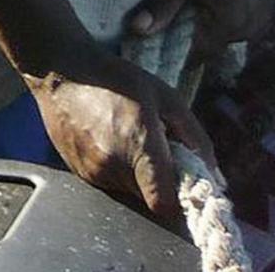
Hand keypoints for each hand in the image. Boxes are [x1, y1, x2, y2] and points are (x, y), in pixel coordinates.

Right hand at [27, 56, 211, 228]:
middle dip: (161, 182)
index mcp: (138, 144)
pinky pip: (110, 184)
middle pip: (150, 197)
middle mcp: (113, 164)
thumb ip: (195, 138)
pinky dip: (118, 171)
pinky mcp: (78, 172)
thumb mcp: (166, 97)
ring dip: (138, 176)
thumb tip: (215, 175)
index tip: (185, 186)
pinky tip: (111, 142)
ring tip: (130, 141)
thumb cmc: (115, 78)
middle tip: (158, 151)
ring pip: (130, 192)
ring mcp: (92, 171)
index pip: (164, 202)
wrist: (60, 71)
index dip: (179, 200)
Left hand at [128, 0, 274, 60]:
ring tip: (182, 0)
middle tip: (160, 14)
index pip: (193, 56)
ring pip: (221, 34)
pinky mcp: (265, 8)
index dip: (168, 49)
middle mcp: (249, 30)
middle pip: (207, 46)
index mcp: (230, 24)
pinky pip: (235, 23)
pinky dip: (217, 15)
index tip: (145, 38)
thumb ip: (165, 3)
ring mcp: (261, 20)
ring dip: (201, 24)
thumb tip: (138, 31)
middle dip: (184, 36)